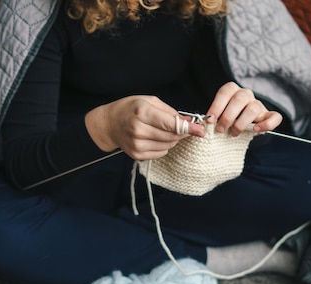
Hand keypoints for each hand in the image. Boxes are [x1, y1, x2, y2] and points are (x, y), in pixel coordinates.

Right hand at [85, 95, 203, 159]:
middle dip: (182, 132)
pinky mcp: (136, 154)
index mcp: (142, 112)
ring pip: (168, 145)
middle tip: (185, 127)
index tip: (201, 130)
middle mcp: (138, 129)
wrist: (110, 124)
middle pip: (171, 136)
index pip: (171, 124)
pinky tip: (156, 138)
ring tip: (164, 130)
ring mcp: (136, 144)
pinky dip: (164, 146)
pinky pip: (160, 153)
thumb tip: (191, 121)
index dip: (189, 128)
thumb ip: (171, 112)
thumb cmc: (131, 108)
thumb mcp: (149, 101)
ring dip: (173, 139)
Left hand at [205, 82, 282, 135]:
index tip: (210, 120)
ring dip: (241, 123)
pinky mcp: (268, 115)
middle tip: (220, 130)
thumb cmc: (224, 121)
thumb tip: (200, 126)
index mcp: (232, 90)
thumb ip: (210, 119)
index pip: (225, 92)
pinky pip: (274, 117)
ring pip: (253, 108)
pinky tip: (255, 130)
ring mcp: (258, 104)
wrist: (238, 129)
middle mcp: (246, 94)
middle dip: (228, 116)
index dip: (217, 106)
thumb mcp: (216, 118)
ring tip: (233, 133)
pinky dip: (266, 124)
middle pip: (239, 99)